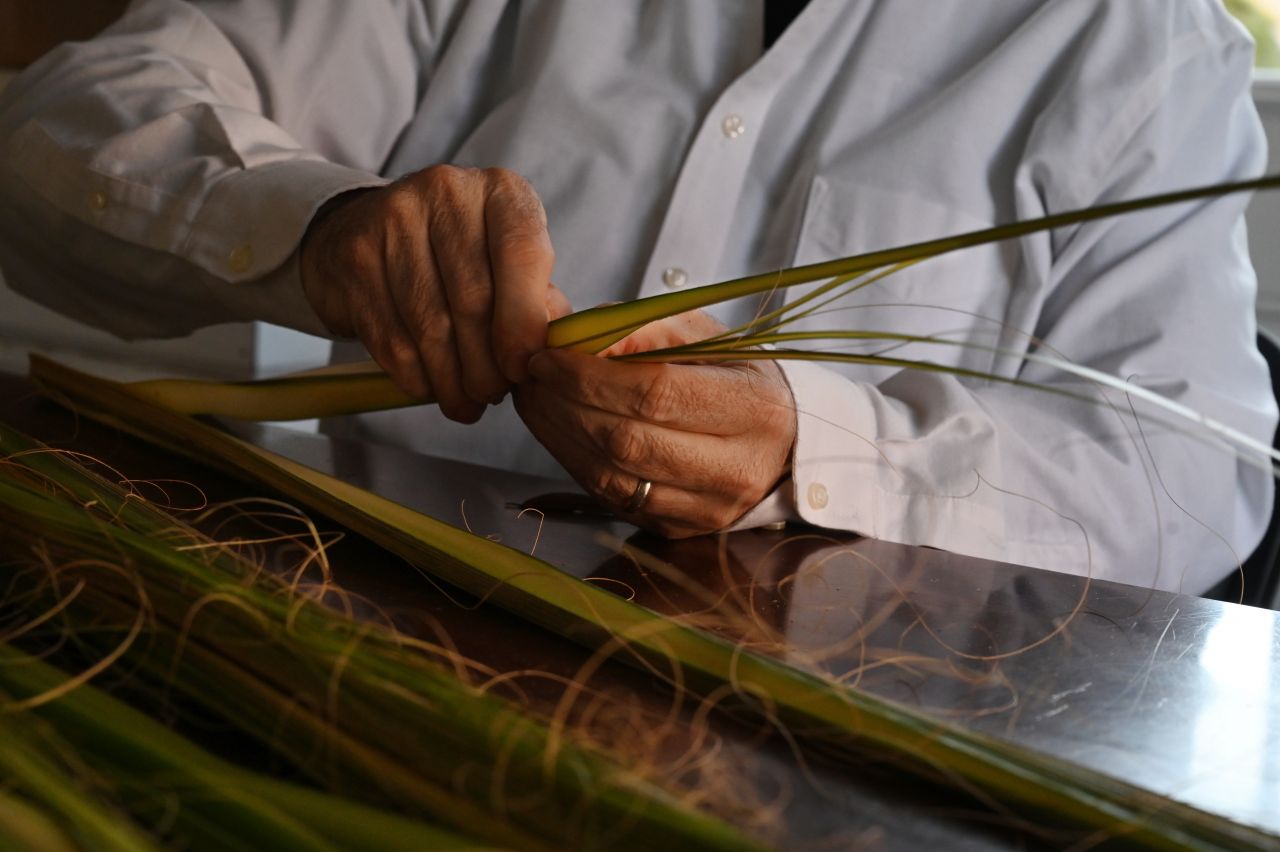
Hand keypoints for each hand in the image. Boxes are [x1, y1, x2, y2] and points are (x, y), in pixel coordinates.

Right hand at [300, 165, 570, 422]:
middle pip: (473, 298)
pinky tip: (429, 388)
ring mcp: (393, 218)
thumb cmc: (460, 257)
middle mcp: (446, 191)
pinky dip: (414, 374)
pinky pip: (390, 335)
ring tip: (466, 401)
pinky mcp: (355, 256)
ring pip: (430, 323)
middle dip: (487, 363)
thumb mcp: (508, 264)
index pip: (523, 253)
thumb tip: (548, 353)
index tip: (522, 368)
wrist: (368, 230)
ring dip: (451, 378)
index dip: (524, 321)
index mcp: (500, 191)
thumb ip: (538, 303)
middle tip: (493, 395)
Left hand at [514, 312, 795, 536]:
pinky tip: (556, 428)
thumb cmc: (738, 379)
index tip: (549, 354)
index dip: (590, 375)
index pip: (656, 393)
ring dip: (559, 434)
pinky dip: (572, 460)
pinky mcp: (681, 530)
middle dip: (565, 404)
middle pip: (628, 440)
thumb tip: (581, 335)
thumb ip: (646, 330)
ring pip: (612, 476)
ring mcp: (709, 508)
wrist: (783, 444)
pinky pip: (611, 497)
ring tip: (534, 397)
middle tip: (530, 374)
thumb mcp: (708, 338)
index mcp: (753, 408)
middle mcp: (737, 468)